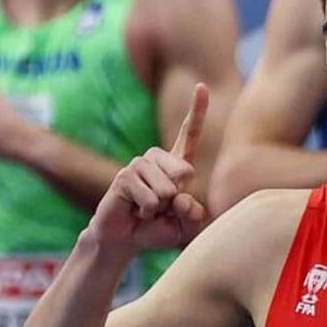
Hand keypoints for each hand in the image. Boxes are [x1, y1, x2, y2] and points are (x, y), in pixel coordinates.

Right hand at [88, 84, 208, 249]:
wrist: (125, 240)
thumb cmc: (157, 228)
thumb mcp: (186, 225)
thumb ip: (193, 214)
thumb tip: (180, 198)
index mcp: (175, 164)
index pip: (188, 134)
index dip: (197, 110)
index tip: (201, 86)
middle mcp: (156, 159)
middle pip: (184, 171)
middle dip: (178, 199)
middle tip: (162, 209)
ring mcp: (138, 164)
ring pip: (167, 189)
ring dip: (161, 209)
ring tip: (147, 211)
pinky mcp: (125, 177)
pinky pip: (150, 199)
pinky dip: (148, 213)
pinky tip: (136, 212)